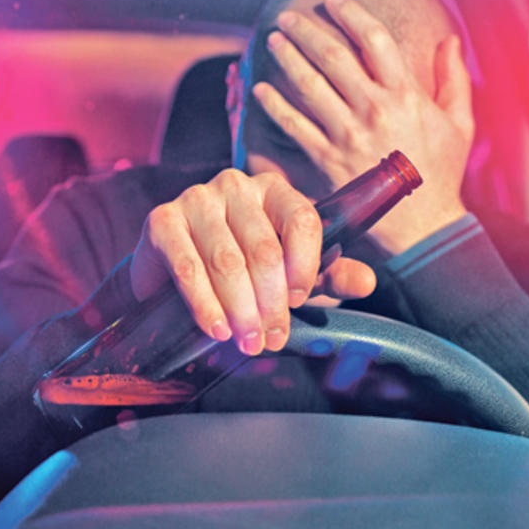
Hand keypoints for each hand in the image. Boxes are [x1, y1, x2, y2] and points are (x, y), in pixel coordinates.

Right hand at [129, 168, 375, 355]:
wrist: (171, 272)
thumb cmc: (239, 269)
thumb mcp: (290, 274)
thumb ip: (329, 275)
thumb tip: (367, 283)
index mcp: (274, 191)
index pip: (301, 219)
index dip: (305, 265)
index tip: (299, 301)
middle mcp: (236, 186)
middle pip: (263, 249)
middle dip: (270, 303)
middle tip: (270, 339)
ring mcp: (196, 199)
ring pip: (226, 261)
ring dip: (239, 310)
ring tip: (246, 342)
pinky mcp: (162, 220)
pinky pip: (188, 267)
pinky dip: (204, 304)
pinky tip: (215, 329)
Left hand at [253, 0, 473, 254]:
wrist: (422, 225)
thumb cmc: (441, 172)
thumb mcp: (460, 123)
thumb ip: (453, 79)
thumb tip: (451, 40)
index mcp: (406, 96)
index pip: (375, 41)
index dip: (351, 15)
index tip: (332, 1)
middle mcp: (374, 110)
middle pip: (334, 58)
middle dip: (307, 32)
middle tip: (288, 16)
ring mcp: (348, 136)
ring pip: (310, 88)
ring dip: (288, 60)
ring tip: (273, 41)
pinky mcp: (328, 161)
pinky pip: (295, 128)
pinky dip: (276, 107)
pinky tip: (260, 91)